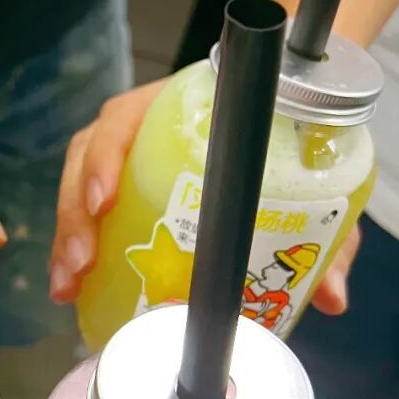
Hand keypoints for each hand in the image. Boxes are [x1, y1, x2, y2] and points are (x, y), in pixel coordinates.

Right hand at [49, 83, 361, 316]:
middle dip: (74, 216)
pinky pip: (82, 212)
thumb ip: (325, 231)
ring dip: (66, 237)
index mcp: (174, 107)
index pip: (122, 121)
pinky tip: (71, 287)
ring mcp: (122, 156)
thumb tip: (331, 295)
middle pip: (86, 159)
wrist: (282, 103)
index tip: (103, 201)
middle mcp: (138, 126)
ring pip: (75, 187)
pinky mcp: (116, 186)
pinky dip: (73, 247)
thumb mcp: (306, 177)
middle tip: (80, 265)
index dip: (105, 158)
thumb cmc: (286, 132)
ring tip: (67, 286)